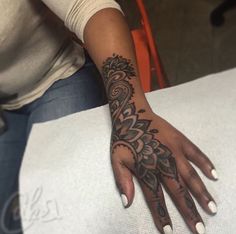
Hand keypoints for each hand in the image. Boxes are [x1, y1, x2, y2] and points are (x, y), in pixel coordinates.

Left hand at [111, 110, 216, 233]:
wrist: (132, 115)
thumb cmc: (124, 138)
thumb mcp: (117, 159)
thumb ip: (123, 181)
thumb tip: (127, 202)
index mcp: (147, 169)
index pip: (156, 198)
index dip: (162, 215)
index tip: (170, 231)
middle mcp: (164, 163)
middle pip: (178, 191)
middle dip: (189, 211)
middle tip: (199, 228)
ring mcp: (175, 151)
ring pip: (191, 176)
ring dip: (202, 193)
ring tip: (212, 208)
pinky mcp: (181, 140)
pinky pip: (196, 153)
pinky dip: (205, 164)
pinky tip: (214, 175)